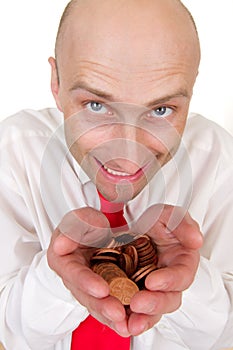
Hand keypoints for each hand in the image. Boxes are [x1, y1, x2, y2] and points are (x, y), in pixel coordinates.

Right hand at [47, 208, 129, 335]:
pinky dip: (118, 318)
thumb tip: (61, 245)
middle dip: (102, 306)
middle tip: (117, 312)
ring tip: (126, 324)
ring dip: (111, 317)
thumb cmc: (84, 226)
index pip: (74, 273)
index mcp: (63, 260)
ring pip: (98, 306)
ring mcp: (87, 288)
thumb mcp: (80, 219)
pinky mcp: (100, 294)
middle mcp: (74, 279)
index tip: (102, 289)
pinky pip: (108, 308)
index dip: (86, 282)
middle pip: (86, 296)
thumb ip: (74, 227)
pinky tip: (130, 325)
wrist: (93, 233)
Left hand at [123, 204, 202, 335]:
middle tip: (137, 303)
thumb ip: (183, 224)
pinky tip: (118, 321)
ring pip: (152, 311)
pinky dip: (127, 317)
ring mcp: (152, 289)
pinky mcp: (135, 292)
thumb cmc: (156, 221)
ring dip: (142, 319)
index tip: (152, 281)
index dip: (169, 281)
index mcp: (182, 262)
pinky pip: (134, 310)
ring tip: (129, 323)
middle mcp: (169, 280)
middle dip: (154, 304)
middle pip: (168, 299)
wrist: (134, 226)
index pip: (181, 276)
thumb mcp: (168, 215)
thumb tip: (196, 240)